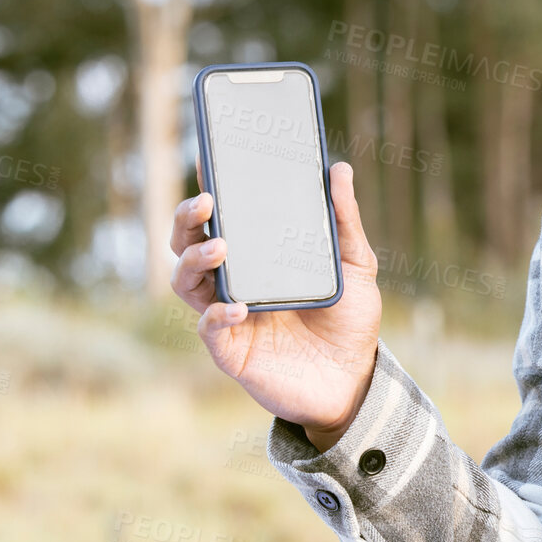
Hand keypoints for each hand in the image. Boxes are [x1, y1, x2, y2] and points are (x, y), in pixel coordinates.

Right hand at [169, 159, 382, 451]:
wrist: (355, 378)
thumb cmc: (350, 318)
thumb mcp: (355, 264)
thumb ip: (344, 221)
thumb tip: (339, 169)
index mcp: (257, 257)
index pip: (221, 220)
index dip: (207, 193)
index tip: (209, 163)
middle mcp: (234, 282)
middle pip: (188, 245)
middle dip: (186, 220)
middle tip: (205, 202)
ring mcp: (228, 315)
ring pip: (186, 282)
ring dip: (195, 260)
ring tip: (220, 246)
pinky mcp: (231, 350)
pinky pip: (209, 328)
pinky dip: (217, 315)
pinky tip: (238, 307)